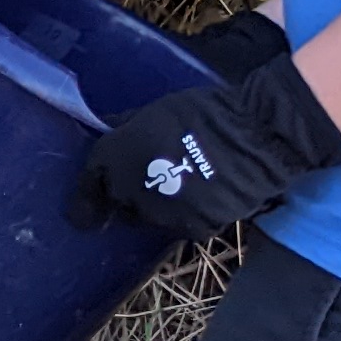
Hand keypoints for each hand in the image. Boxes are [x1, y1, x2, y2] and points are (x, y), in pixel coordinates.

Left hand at [73, 27, 340, 239]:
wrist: (254, 133)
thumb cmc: (203, 113)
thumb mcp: (153, 111)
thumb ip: (126, 127)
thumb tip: (110, 129)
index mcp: (111, 158)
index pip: (87, 188)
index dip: (87, 199)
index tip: (89, 209)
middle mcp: (126, 192)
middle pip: (120, 206)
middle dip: (130, 198)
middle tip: (155, 182)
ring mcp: (159, 215)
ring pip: (151, 219)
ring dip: (161, 208)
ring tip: (188, 187)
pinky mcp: (192, 229)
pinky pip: (185, 226)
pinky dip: (193, 215)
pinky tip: (209, 196)